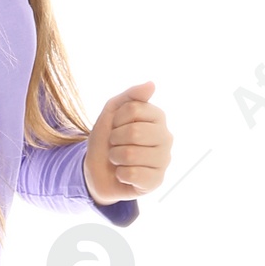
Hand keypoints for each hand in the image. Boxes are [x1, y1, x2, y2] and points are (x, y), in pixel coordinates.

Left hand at [84, 80, 171, 202]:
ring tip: (119, 159)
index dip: (116, 119)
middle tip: (115, 145)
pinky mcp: (157, 181)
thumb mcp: (112, 112)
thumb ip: (130, 96)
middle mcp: (166, 137)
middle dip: (115, 139)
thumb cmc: (107, 140)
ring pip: (131, 155)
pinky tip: (124, 174)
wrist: (97, 171)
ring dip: (116, 157)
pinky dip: (120, 174)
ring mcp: (164, 160)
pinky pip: (132, 175)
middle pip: (134, 132)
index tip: (115, 127)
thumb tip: (152, 84)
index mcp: (158, 117)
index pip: (133, 109)